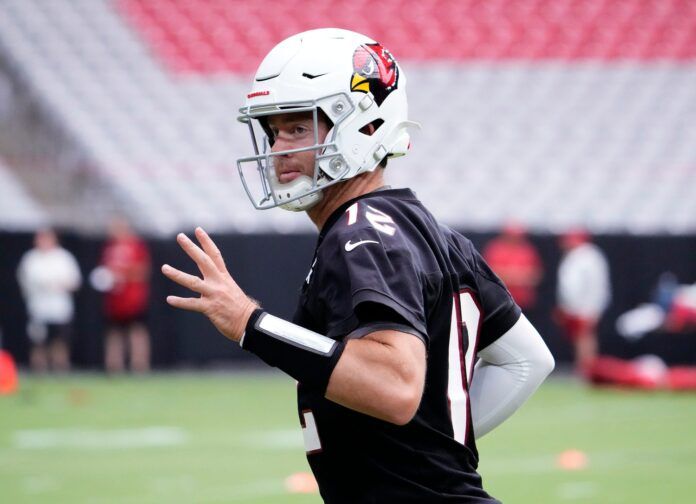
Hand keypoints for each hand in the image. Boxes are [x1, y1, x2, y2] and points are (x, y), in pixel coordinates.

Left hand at [162, 227, 258, 342]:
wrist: (250, 323)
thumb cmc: (240, 309)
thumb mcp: (231, 291)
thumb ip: (219, 285)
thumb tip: (209, 283)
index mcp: (224, 277)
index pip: (215, 255)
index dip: (206, 242)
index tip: (198, 230)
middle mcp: (219, 283)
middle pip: (203, 261)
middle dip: (191, 248)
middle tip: (180, 236)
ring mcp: (214, 295)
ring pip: (193, 282)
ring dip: (177, 274)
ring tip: (164, 268)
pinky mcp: (210, 308)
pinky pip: (192, 304)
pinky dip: (180, 302)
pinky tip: (169, 299)